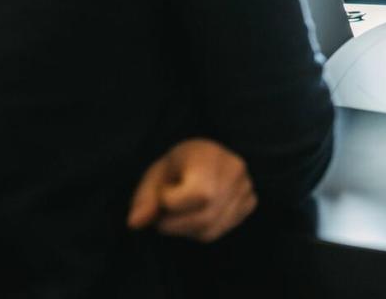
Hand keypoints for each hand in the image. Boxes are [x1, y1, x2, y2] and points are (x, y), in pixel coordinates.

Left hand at [127, 139, 256, 242]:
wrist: (204, 157)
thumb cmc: (177, 166)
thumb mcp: (155, 175)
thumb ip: (145, 199)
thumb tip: (135, 223)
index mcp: (209, 155)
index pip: (199, 194)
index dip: (171, 201)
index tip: (164, 191)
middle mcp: (234, 169)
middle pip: (204, 216)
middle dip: (175, 224)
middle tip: (163, 214)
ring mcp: (246, 186)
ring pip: (211, 228)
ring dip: (185, 229)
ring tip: (179, 213)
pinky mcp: (250, 201)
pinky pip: (220, 230)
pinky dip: (201, 230)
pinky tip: (196, 215)